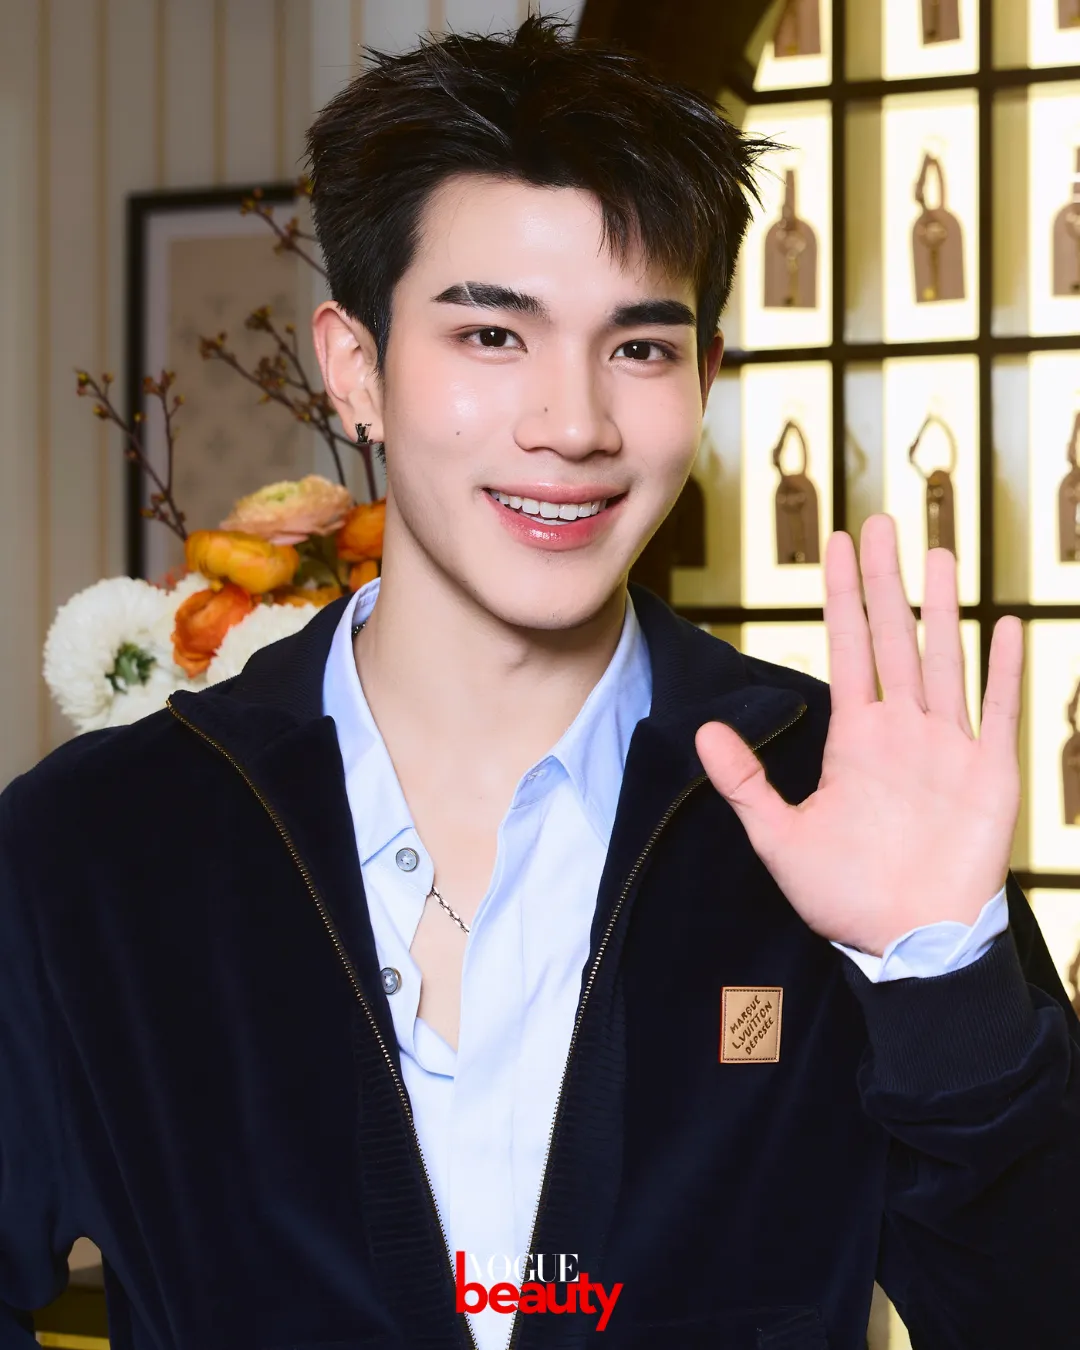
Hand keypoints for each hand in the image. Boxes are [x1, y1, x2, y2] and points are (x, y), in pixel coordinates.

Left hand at [694, 514, 1022, 956]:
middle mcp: (902, 730)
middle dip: (887, 580)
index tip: (838, 545)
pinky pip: (998, 712)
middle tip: (882, 522)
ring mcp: (948, 747)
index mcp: (855, 737)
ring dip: (943, 608)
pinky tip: (1006, 626)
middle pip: (894, 637)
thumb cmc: (845, 896)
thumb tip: (703, 732)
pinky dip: (1004, 671)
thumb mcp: (780, 838)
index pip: (847, 647)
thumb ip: (745, 782)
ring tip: (940, 552)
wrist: (908, 942)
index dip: (842, 595)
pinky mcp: (989, 774)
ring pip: (945, 659)